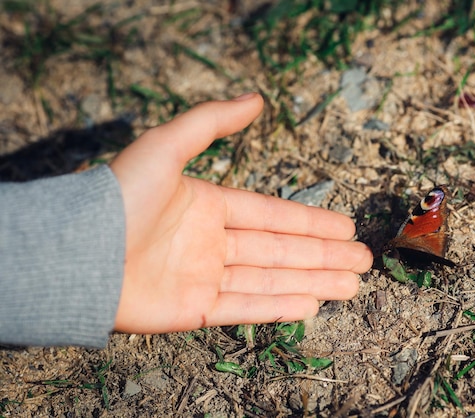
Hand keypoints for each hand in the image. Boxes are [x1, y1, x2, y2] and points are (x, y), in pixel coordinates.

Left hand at [110, 93, 372, 333]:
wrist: (77, 252)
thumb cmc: (120, 196)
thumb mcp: (166, 145)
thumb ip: (212, 122)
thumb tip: (257, 98)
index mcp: (209, 207)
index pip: (272, 216)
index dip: (310, 222)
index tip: (345, 228)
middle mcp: (211, 243)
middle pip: (280, 250)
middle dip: (324, 255)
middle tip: (362, 260)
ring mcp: (204, 278)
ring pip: (270, 280)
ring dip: (314, 282)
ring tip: (352, 285)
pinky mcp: (193, 310)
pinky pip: (245, 308)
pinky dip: (279, 307)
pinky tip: (313, 305)